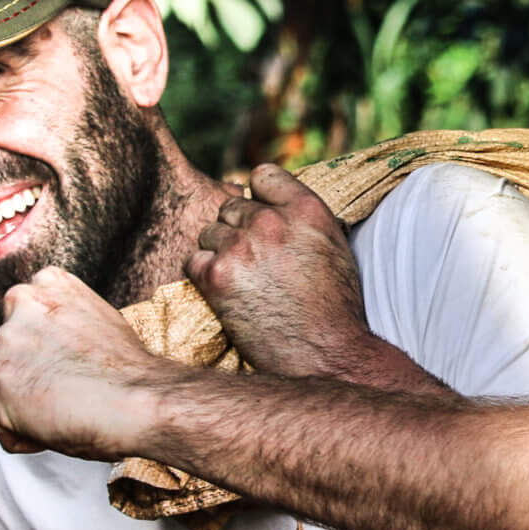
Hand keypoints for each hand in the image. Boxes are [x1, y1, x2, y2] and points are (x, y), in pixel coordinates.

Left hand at [0, 267, 185, 459]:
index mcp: (48, 283)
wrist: (142, 401)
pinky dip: (28, 436)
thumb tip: (59, 344)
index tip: (70, 364)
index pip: (27, 320)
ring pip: (5, 389)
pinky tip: (60, 425)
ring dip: (30, 405)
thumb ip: (67, 322)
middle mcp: (21, 302)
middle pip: (11, 353)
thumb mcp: (99, 320)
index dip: (48, 350)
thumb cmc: (131, 370)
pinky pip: (5, 426)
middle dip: (33, 374)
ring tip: (69, 407)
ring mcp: (7, 341)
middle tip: (71, 389)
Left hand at [189, 166, 382, 379]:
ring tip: (244, 282)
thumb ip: (301, 218)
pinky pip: (194, 261)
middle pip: (231, 206)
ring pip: (209, 232)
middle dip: (238, 229)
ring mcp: (240, 247)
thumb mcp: (333, 246)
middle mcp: (271, 222)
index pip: (262, 175)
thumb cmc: (334, 307)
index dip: (259, 198)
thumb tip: (270, 202)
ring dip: (220, 252)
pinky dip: (205, 276)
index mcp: (305, 209)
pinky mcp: (216, 276)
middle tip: (255, 263)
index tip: (263, 219)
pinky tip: (227, 294)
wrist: (326, 354)